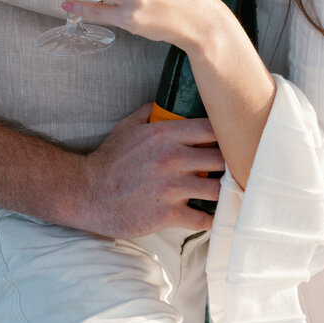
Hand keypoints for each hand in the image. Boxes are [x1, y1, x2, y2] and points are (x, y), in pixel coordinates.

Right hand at [72, 103, 223, 236]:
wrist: (88, 193)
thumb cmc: (109, 160)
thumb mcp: (128, 127)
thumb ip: (150, 112)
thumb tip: (166, 102)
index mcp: (166, 134)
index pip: (212, 128)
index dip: (226, 134)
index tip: (230, 141)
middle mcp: (173, 158)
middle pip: (222, 158)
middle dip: (230, 164)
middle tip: (236, 169)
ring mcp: (172, 187)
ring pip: (218, 189)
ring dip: (224, 192)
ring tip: (227, 194)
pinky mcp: (168, 213)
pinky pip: (203, 218)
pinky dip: (212, 220)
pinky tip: (213, 217)